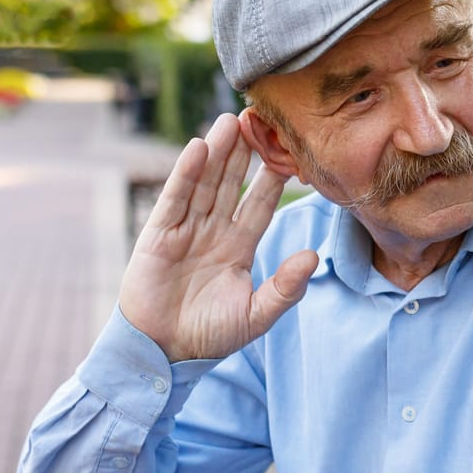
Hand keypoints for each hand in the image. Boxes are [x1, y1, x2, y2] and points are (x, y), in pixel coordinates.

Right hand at [119, 112, 319, 361]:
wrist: (163, 353)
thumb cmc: (209, 337)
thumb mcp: (256, 315)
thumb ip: (285, 288)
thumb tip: (313, 257)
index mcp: (238, 247)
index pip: (260, 205)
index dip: (273, 179)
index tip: (289, 151)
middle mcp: (213, 232)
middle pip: (232, 184)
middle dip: (245, 153)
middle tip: (259, 119)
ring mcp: (185, 230)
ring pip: (205, 183)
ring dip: (218, 152)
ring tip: (231, 121)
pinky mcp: (159, 234)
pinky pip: (175, 198)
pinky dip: (186, 173)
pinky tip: (199, 147)